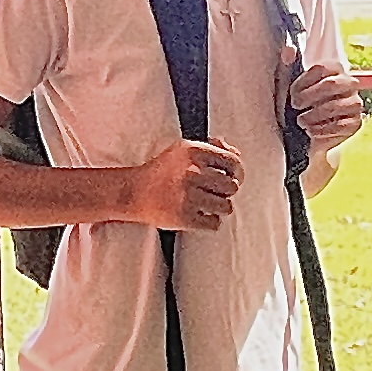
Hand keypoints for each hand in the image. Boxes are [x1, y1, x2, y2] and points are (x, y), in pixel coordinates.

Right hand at [126, 140, 241, 231]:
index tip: (233, 178)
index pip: (233, 163)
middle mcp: (192, 172)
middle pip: (231, 187)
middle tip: (215, 193)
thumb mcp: (184, 149)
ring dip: (219, 207)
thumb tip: (236, 154)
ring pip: (226, 206)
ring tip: (208, 205)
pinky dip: (210, 222)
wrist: (134, 192)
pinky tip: (200, 215)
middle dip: (226, 191)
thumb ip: (212, 147)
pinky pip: (214, 223)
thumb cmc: (162, 170)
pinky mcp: (185, 217)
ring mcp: (189, 196)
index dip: (237, 172)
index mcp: (194, 152)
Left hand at [288, 60, 366, 155]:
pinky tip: (311, 132)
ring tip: (302, 121)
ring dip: (315, 115)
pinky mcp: (355, 123)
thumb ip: (289, 65)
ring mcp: (354, 103)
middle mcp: (349, 83)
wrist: (308, 132)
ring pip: (338, 105)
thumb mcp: (290, 84)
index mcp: (334, 69)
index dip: (304, 81)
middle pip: (332, 84)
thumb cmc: (300, 103)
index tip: (292, 94)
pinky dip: (324, 129)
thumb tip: (288, 50)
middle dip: (310, 96)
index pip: (321, 68)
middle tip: (295, 106)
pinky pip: (342, 125)